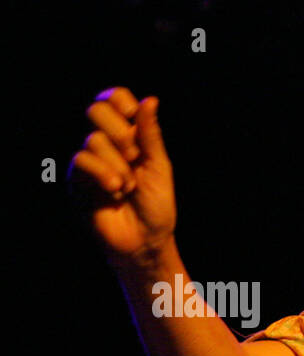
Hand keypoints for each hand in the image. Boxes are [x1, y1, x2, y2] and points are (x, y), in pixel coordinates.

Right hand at [70, 87, 176, 268]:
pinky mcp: (76, 178)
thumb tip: (150, 99)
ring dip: (118, 165)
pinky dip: (103, 174)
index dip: (120, 101)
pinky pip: (81, 160)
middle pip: (97, 110)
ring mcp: (90, 159)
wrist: (145, 240)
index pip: (114, 98)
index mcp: (130, 136)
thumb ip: (151, 134)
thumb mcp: (159, 167)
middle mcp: (107, 143)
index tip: (133, 118)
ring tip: (128, 187)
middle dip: (120, 133)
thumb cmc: (157, 206)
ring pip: (93, 139)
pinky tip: (115, 191)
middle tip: (134, 157)